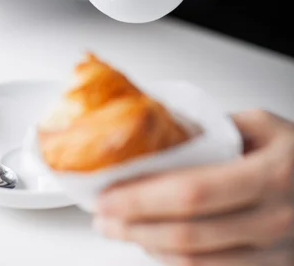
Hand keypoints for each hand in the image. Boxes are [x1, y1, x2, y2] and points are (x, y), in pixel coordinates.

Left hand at [94, 110, 293, 264]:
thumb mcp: (261, 125)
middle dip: (134, 226)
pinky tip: (154, 244)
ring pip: (197, 263)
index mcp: (270, 175)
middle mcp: (273, 220)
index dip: (143, 198)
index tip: (108, 194)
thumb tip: (157, 134)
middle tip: (102, 215)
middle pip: (188, 234)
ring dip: (149, 247)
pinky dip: (175, 263)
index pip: (193, 193)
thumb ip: (214, 128)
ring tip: (120, 228)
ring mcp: (275, 253)